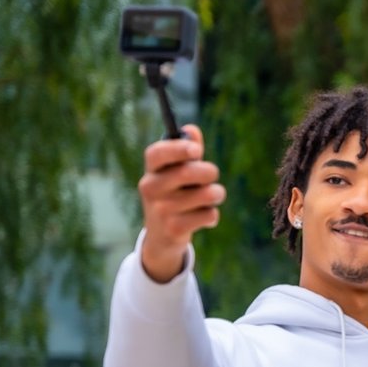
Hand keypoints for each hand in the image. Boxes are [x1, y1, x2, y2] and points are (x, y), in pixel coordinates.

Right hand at [137, 125, 223, 282]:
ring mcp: (161, 210)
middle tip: (212, 176)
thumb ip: (185, 150)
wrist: (161, 236)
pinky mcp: (174, 228)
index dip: (178, 148)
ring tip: (211, 197)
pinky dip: (212, 216)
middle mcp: (151, 188)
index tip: (197, 150)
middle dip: (210, 171)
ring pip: (206, 194)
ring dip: (216, 194)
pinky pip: (209, 215)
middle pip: (188, 172)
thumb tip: (191, 130)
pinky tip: (202, 218)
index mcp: (150, 170)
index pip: (156, 153)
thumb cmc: (173, 195)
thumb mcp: (174, 172)